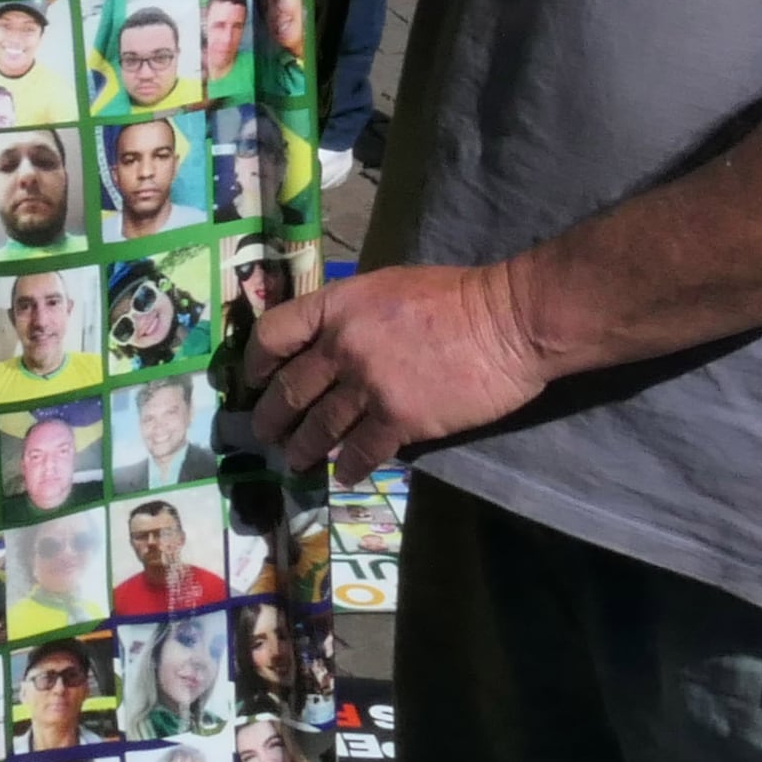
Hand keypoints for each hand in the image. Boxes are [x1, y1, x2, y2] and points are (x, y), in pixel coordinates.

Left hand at [232, 262, 548, 483]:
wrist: (508, 321)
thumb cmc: (455, 297)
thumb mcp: (387, 287)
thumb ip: (349, 314)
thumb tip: (324, 340)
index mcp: (337, 306)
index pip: (273, 334)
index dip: (256, 362)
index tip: (253, 381)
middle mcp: (342, 345)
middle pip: (289, 389)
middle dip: (271, 417)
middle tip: (265, 434)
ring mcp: (369, 385)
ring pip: (319, 427)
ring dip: (302, 449)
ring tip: (295, 461)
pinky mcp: (400, 419)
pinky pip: (361, 451)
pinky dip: (348, 466)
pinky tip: (344, 474)